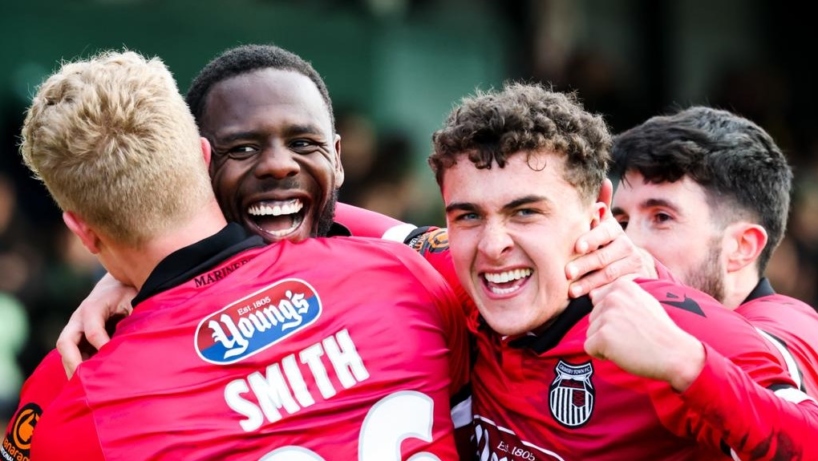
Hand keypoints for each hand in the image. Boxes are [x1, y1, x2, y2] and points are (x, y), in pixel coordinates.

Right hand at [56, 272, 135, 377]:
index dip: (102, 347)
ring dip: (72, 367)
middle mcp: (79, 318)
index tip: (112, 361)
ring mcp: (75, 327)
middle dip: (73, 362)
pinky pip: (72, 352)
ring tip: (83, 387)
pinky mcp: (78, 336)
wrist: (116, 284)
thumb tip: (138, 337)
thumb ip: (133, 315)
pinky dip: (77, 365)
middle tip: (82, 381)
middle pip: (66, 342)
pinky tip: (88, 380)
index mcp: (93, 307)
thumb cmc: (127, 292)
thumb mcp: (133, 299)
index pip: (93, 332)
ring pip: (65, 350)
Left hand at [566, 212, 656, 297]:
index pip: (603, 233)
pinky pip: (617, 288)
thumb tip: (604, 182)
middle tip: (567, 272)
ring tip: (572, 291)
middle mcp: (626, 246)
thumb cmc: (608, 242)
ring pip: (609, 275)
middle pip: (603, 256)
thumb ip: (601, 206)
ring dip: (589, 283)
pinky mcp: (635, 281)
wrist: (634, 263)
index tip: (577, 247)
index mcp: (614, 230)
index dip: (591, 239)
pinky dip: (603, 293)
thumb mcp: (605, 224)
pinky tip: (591, 298)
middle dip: (584, 265)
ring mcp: (632, 265)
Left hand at [585, 278, 703, 391]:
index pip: (598, 303)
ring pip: (590, 333)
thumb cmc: (659, 331)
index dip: (613, 319)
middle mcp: (612, 297)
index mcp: (621, 286)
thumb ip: (618, 297)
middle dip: (607, 331)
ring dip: (605, 343)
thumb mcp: (642, 302)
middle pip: (592, 318)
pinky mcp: (603, 336)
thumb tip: (591, 294)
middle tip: (632, 336)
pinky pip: (589, 348)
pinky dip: (602, 355)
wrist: (676, 353)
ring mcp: (607, 316)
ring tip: (629, 343)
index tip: (633, 324)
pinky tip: (622, 353)